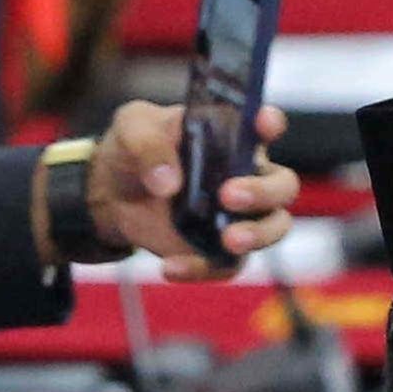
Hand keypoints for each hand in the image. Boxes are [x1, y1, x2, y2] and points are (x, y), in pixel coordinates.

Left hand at [78, 101, 300, 274]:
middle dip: (264, 192)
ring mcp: (238, 216)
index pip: (266, 124)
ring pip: (273, 228)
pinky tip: (171, 267)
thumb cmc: (132, 149)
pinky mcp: (219, 250)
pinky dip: (202, 269)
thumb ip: (148, 146)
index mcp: (232, 135)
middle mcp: (246, 174)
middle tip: (229, 195)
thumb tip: (168, 183)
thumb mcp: (132, 130)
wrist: (109, 193)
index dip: (271, 123)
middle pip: (283, 185)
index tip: (264, 122)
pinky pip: (227, 265)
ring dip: (257, 235)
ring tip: (229, 240)